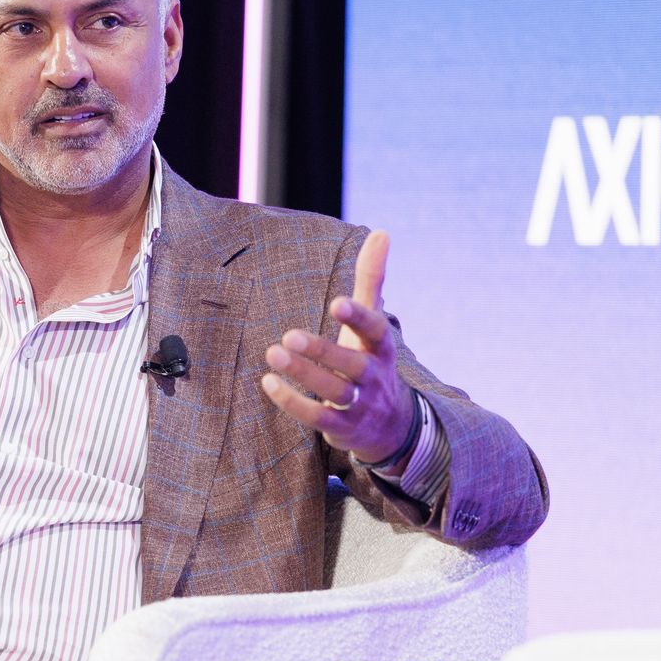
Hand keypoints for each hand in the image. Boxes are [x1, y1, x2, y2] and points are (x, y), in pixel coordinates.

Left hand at [260, 230, 413, 463]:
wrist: (392, 427)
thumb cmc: (371, 360)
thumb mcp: (373, 322)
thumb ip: (372, 279)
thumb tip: (382, 232)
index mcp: (380, 346)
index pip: (375, 330)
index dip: (358, 318)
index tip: (337, 303)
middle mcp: (373, 376)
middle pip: (351, 365)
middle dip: (321, 351)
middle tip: (288, 335)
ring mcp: (359, 404)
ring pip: (333, 391)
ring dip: (303, 374)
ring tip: (272, 354)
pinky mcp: (342, 428)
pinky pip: (317, 417)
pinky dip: (293, 402)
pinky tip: (268, 382)